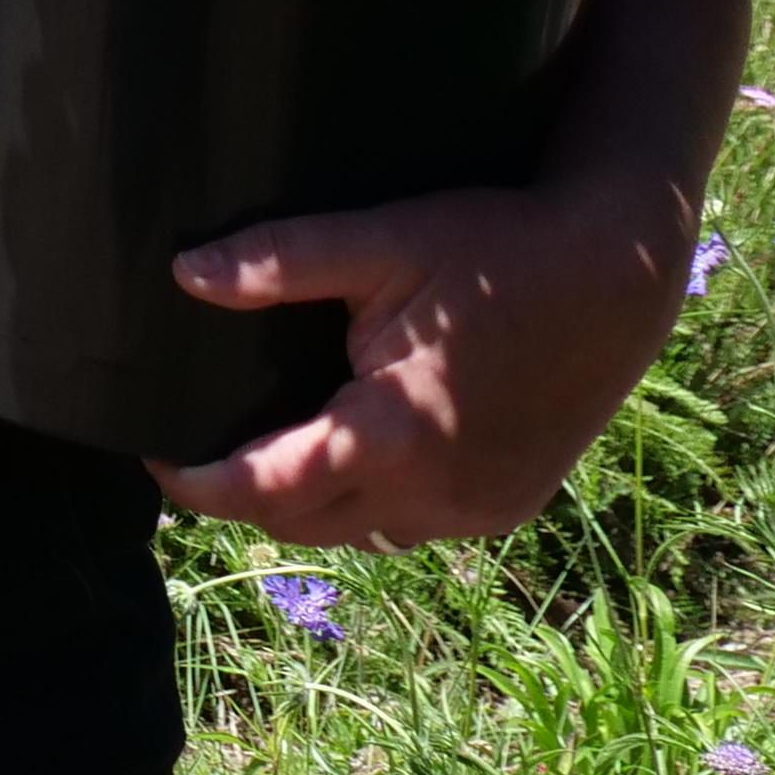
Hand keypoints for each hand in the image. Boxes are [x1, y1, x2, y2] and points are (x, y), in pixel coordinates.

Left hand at [154, 178, 697, 547]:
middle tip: (200, 450)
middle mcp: (434, 492)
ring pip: (360, 534)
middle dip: (243, 499)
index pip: (262, 492)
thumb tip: (184, 274)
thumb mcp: (382, 241)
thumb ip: (279, 260)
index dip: (197, 484)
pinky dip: (372, 503)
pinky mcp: (509, 503)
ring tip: (269, 452)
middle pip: (303, 525)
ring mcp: (477, 507)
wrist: (619, 273)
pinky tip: (355, 456)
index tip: (155, 456)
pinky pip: (415, 526)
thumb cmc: (497, 249)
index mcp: (390, 435)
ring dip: (310, 506)